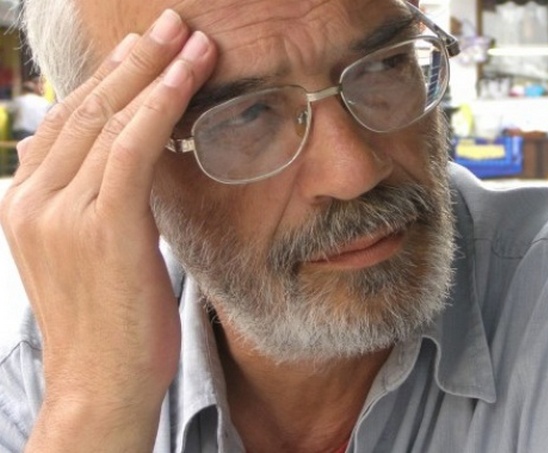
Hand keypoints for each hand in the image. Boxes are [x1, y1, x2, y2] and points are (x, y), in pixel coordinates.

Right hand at [0, 10, 215, 449]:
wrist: (102, 385)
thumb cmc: (110, 321)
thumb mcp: (96, 252)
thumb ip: (100, 202)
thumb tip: (130, 162)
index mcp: (26, 202)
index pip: (68, 121)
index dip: (110, 78)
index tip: (145, 49)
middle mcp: (31, 199)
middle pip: (84, 108)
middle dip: (132, 59)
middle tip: (171, 24)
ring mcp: (58, 213)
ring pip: (107, 119)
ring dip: (152, 70)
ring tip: (188, 37)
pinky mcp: (97, 228)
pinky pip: (130, 148)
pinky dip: (159, 104)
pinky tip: (187, 73)